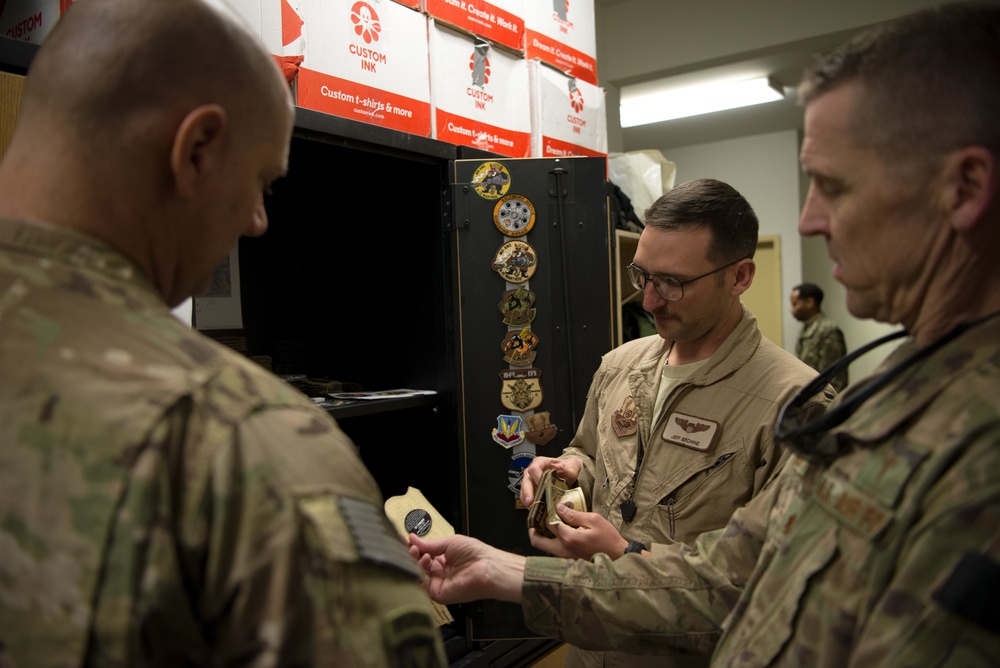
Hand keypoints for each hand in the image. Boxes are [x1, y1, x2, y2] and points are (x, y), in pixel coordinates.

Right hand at [408, 534, 525, 603]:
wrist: (488, 567)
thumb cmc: (475, 553)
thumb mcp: (449, 543)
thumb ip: (429, 544)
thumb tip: (411, 538)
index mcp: (442, 561)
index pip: (422, 555)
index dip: (413, 548)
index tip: (403, 540)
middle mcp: (439, 573)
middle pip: (418, 565)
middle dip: (411, 554)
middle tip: (410, 546)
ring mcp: (438, 584)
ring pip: (418, 575)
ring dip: (414, 562)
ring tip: (416, 551)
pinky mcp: (438, 594)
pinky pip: (423, 585)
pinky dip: (419, 572)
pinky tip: (424, 560)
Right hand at [520, 456, 582, 506]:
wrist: (567, 472)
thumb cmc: (566, 467)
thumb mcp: (571, 466)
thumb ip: (570, 469)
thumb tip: (569, 474)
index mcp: (540, 463)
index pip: (534, 469)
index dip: (537, 478)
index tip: (543, 486)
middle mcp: (532, 472)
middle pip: (526, 481)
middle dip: (527, 492)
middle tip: (530, 502)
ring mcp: (531, 482)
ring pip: (524, 491)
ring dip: (528, 501)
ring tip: (533, 509)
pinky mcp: (532, 492)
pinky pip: (528, 499)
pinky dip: (532, 505)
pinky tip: (537, 511)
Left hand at [528, 503, 628, 559]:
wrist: (618, 558)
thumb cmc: (608, 538)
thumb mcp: (593, 520)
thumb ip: (574, 514)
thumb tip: (558, 508)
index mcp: (568, 538)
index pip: (549, 522)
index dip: (547, 511)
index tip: (549, 504)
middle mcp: (562, 550)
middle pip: (536, 540)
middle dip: (534, 527)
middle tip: (538, 517)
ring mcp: (564, 557)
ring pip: (543, 547)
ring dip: (542, 535)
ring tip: (548, 522)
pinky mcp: (567, 561)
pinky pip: (552, 550)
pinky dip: (551, 541)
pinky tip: (559, 532)